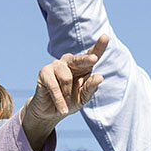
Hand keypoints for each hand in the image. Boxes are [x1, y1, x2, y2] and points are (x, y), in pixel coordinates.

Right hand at [20, 35, 107, 150]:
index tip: (105, 37)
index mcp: (82, 66)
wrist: (50, 112)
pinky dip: (60, 100)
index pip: (92, 54)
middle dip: (86, 60)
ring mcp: (56, 65)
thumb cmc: (69, 102)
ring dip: (68, 94)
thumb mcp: (83, 97)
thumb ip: (90, 88)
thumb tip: (99, 77)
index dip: (99, 46)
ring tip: (67, 104)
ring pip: (66, 77)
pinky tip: (63, 109)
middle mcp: (69, 62)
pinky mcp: (44, 72)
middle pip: (79, 59)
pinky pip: (54, 85)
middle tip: (94, 59)